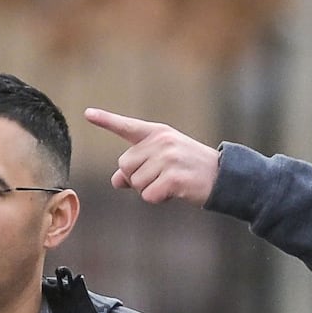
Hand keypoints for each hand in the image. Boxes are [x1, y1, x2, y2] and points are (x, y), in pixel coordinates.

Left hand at [84, 107, 220, 206]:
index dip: (106, 120)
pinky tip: (174, 192)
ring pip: (135, 183)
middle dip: (137, 178)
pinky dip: (158, 199)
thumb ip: (138, 166)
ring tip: (171, 183)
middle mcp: (161, 142)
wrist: (224, 177)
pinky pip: (148, 195)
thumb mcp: (164, 162)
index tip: (87, 113)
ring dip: (149, 190)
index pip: (127, 126)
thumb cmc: (190, 169)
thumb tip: (116, 180)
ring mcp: (168, 158)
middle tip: (161, 177)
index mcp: (158, 133)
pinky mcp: (173, 177)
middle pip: (124, 166)